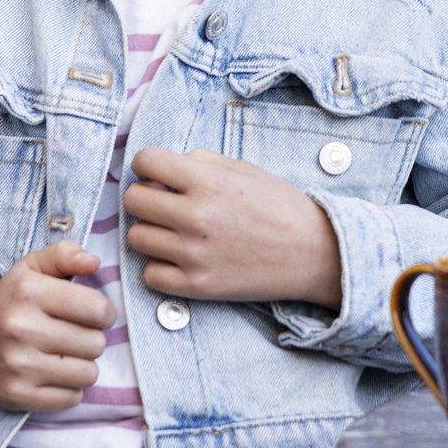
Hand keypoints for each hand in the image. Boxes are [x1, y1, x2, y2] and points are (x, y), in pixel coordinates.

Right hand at [0, 241, 113, 411]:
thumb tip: (93, 262)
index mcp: (30, 292)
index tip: (93, 314)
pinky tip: (52, 374)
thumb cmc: (9, 301)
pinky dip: (69, 388)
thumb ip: (65, 255)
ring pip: (88, 374)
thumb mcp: (31, 268)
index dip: (104, 313)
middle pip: (96, 344)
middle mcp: (22, 329)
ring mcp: (18, 366)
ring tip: (63, 355)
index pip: (98, 309)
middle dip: (91, 339)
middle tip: (71, 335)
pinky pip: (72, 398)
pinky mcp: (17, 396)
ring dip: (82, 365)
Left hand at [124, 147, 342, 306]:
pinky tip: (181, 258)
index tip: (156, 173)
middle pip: (133, 201)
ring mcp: (194, 254)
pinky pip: (150, 275)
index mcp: (208, 181)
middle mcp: (196, 216)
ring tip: (175, 232)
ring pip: (136, 238)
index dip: (146, 164)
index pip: (145, 161)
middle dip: (145, 197)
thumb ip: (197, 162)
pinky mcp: (197, 286)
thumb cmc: (278, 206)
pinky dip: (161, 266)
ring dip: (151, 231)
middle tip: (165, 202)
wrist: (313, 253)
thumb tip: (158, 172)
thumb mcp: (242, 168)